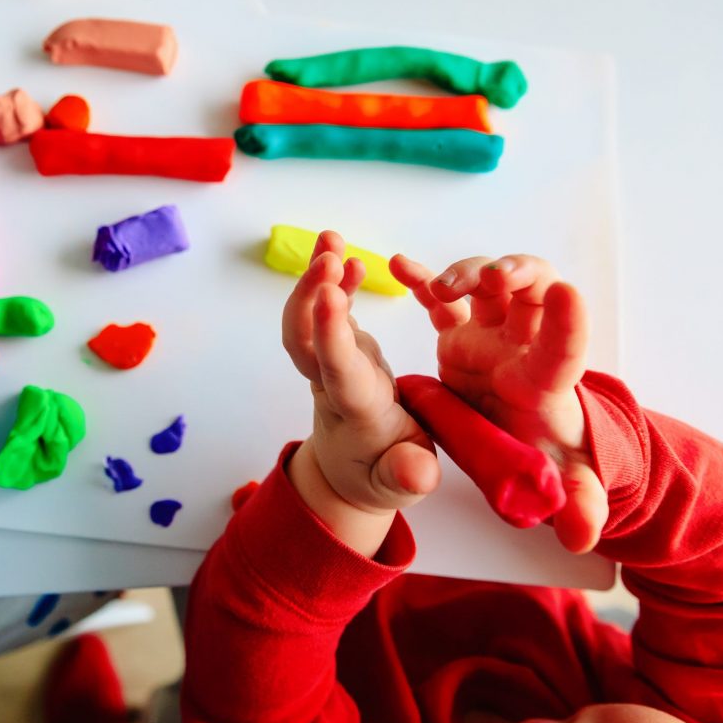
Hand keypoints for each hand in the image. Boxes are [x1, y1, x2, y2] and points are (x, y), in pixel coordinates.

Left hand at [282, 232, 439, 556]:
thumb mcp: (406, 483)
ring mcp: (332, 363)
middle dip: (309, 295)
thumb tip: (418, 474)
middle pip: (304, 338)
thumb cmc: (384, 478)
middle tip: (326, 256)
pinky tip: (346, 257)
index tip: (327, 293)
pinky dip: (335, 283)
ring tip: (330, 238)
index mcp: (357, 412)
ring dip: (316, 278)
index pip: (337, 369)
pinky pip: (329, 313)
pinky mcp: (339, 351)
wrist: (352, 475)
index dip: (329, 332)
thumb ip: (409, 475)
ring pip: (309, 319)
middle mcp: (335, 382)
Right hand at [388, 253, 607, 552]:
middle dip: (517, 273)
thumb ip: (576, 506)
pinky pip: (439, 300)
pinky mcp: (458, 335)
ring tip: (440, 287)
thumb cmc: (545, 453)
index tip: (568, 295)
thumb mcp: (563, 486)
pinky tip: (399, 266)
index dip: (569, 325)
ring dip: (468, 272)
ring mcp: (488, 336)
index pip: (564, 352)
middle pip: (532, 291)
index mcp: (544, 383)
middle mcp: (520, 348)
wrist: (524, 433)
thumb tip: (583, 536)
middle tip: (494, 277)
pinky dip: (422, 279)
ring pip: (486, 284)